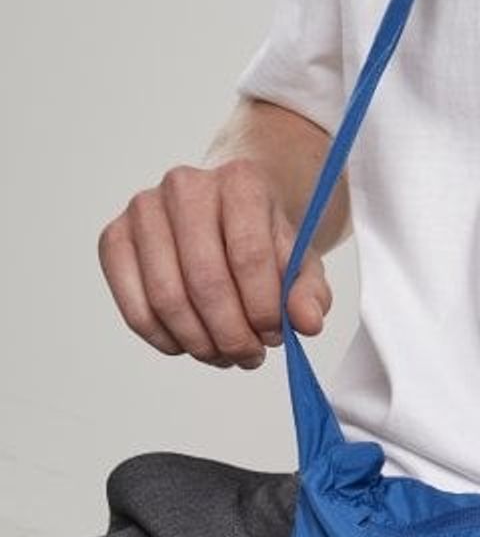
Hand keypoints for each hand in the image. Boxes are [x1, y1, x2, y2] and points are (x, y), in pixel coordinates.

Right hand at [97, 157, 331, 367]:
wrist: (226, 210)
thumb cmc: (263, 239)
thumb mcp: (300, 261)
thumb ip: (309, 291)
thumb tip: (307, 323)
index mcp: (240, 181)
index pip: (250, 255)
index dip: (263, 309)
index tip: (275, 336)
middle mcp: (184, 186)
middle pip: (205, 280)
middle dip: (231, 333)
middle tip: (249, 356)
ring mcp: (142, 210)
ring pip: (166, 298)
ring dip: (199, 342)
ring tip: (224, 354)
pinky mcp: (113, 237)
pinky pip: (134, 307)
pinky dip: (165, 339)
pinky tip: (191, 345)